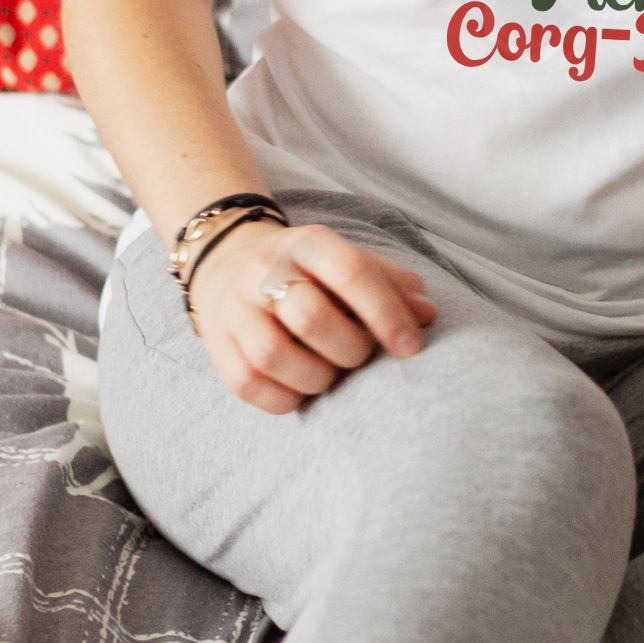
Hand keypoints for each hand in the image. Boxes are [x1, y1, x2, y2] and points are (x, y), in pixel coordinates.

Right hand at [182, 216, 438, 414]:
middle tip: (360, 355)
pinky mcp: (217, 347)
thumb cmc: (309, 272)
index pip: (352, 273)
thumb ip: (392, 285)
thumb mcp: (349, 261)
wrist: (229, 263)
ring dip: (317, 377)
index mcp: (308, 244)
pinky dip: (285, 398)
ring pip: (275, 356)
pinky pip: (250, 385)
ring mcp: (235, 309)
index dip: (387, 315)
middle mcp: (264, 271)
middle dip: (350, 349)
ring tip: (330, 372)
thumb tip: (427, 315)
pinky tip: (301, 387)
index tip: (412, 348)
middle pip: (310, 317)